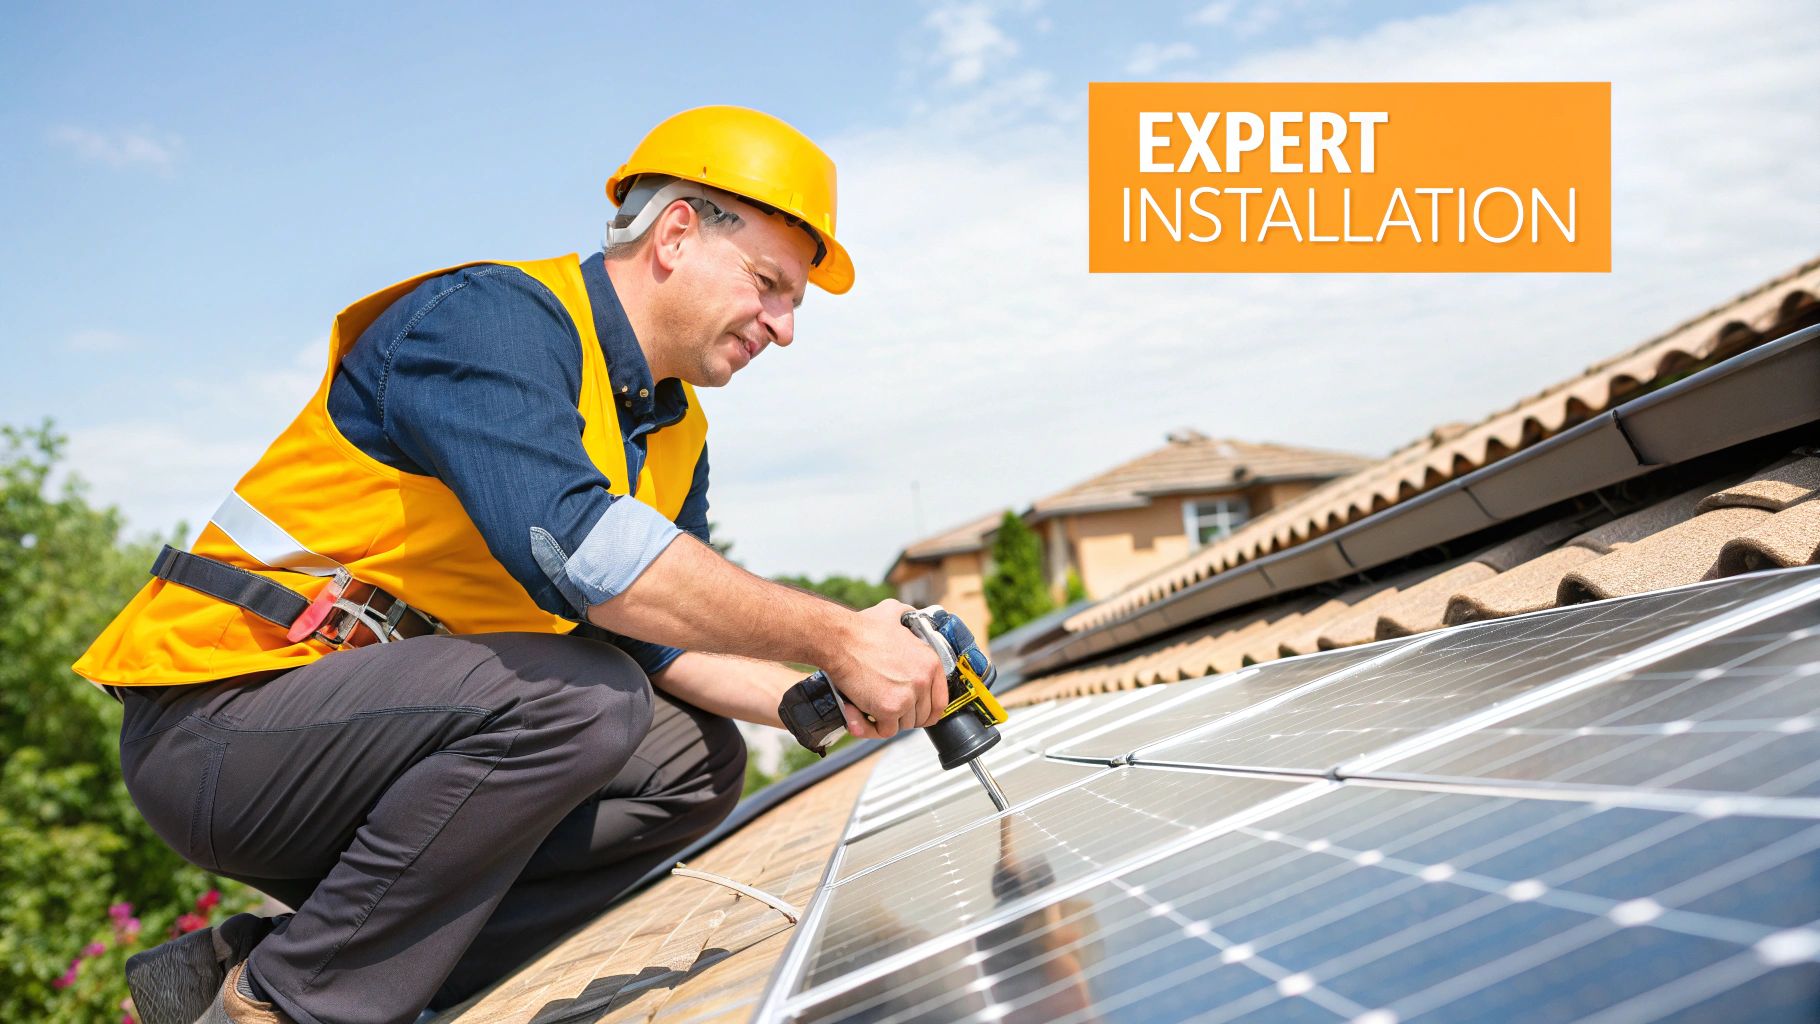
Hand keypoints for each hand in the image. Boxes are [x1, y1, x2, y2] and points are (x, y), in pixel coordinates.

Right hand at [827, 600, 947, 739]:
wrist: (839, 640)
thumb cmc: (861, 629)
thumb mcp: (893, 613)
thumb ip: (907, 616)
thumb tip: (908, 615)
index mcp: (930, 662)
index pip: (940, 702)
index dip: (925, 710)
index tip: (912, 711)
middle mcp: (923, 680)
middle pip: (920, 716)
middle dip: (902, 715)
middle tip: (882, 707)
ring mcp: (908, 696)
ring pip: (903, 725)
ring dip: (885, 721)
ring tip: (868, 707)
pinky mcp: (889, 709)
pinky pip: (885, 731)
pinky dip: (870, 727)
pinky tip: (858, 715)